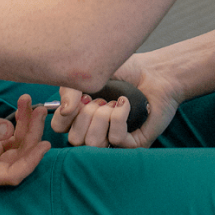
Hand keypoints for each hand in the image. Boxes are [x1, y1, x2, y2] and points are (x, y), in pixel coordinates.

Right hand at [0, 96, 50, 185]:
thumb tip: (10, 130)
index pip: (10, 175)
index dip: (30, 163)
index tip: (45, 145)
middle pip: (18, 158)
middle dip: (32, 136)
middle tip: (39, 110)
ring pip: (16, 145)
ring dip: (28, 126)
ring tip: (33, 104)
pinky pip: (9, 135)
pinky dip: (18, 121)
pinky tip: (22, 106)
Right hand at [50, 55, 179, 147]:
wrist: (155, 72)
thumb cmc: (125, 71)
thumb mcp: (89, 74)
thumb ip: (69, 89)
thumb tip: (66, 110)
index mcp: (80, 115)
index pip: (59, 127)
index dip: (65, 114)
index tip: (81, 96)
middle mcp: (94, 130)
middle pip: (74, 138)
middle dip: (87, 114)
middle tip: (101, 99)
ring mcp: (112, 139)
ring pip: (93, 142)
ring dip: (103, 117)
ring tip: (113, 102)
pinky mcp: (132, 144)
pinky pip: (115, 138)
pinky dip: (119, 116)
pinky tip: (125, 103)